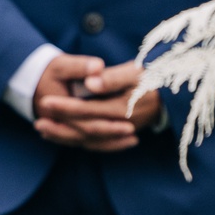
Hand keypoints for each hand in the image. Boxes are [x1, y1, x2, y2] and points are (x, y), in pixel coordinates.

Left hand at [31, 55, 161, 151]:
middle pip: (84, 129)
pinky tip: (64, 137)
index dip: (65, 107)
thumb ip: (112, 77)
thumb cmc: (156, 77)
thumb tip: (90, 82)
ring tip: (43, 130)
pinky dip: (80, 141)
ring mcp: (123, 132)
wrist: (177, 94)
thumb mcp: (136, 71)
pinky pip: (98, 143)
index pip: (87, 110)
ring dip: (65, 137)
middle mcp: (122, 125)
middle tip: (37, 121)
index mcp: (123, 108)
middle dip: (60, 125)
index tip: (45, 101)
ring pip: (89, 140)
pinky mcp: (123, 134)